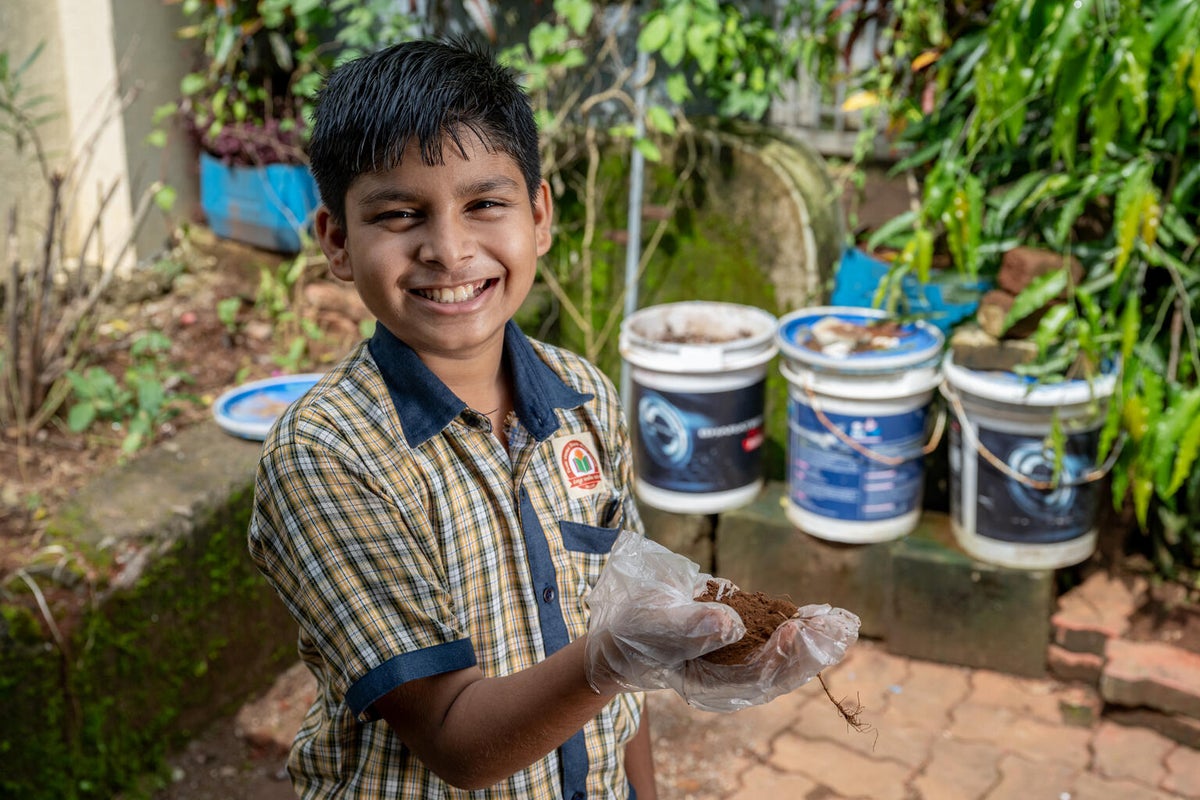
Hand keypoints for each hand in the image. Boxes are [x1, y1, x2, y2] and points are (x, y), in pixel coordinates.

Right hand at [584, 531, 859, 711]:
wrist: (626, 629)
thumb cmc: (636, 631)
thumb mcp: (656, 625)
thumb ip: (690, 626)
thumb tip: (731, 625)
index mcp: (711, 683)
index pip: (755, 678)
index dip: (780, 658)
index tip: (796, 629)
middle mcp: (731, 676)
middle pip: (780, 670)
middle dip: (812, 648)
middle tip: (841, 627)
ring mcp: (739, 658)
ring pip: (785, 654)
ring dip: (814, 637)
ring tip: (841, 620)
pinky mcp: (744, 637)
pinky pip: (778, 634)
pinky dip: (799, 623)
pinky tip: (821, 612)